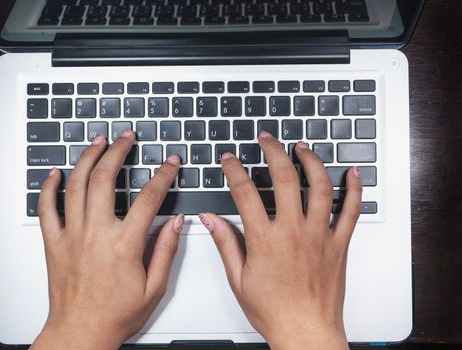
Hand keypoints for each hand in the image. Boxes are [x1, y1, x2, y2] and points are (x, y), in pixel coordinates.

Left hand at [31, 131, 183, 349]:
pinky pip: (46, 208)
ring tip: (97, 141)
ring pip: (77, 185)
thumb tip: (176, 222)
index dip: (164, 175)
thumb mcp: (154, 287)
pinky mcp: (54, 243)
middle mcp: (96, 234)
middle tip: (126, 137)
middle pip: (106, 179)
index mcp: (124, 245)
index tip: (171, 163)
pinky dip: (49, 187)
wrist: (80, 332)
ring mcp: (72, 235)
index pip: (149, 198)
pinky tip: (56, 172)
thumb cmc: (116, 315)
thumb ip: (167, 250)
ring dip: (88, 158)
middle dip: (118, 151)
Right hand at [199, 132, 361, 349]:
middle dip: (274, 151)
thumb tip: (210, 219)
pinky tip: (352, 173)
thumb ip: (225, 243)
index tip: (230, 160)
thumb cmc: (273, 310)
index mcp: (265, 239)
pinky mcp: (338, 244)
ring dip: (311, 161)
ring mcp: (319, 235)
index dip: (234, 170)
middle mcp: (293, 231)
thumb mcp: (238, 278)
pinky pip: (351, 211)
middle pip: (285, 178)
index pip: (245, 192)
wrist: (306, 332)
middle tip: (267, 139)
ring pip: (320, 186)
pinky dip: (354, 189)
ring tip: (303, 147)